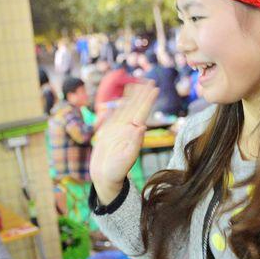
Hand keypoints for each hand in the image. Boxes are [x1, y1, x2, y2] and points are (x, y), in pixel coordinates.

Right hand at [89, 83, 157, 203]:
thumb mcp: (125, 159)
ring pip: (125, 109)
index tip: (154, 88)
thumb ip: (134, 144)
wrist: (105, 178)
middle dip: (142, 94)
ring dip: (132, 97)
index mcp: (133, 134)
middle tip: (150, 81)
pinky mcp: (108, 133)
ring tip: (137, 85)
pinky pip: (114, 116)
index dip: (148, 99)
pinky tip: (123, 99)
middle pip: (136, 107)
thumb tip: (141, 126)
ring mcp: (118, 130)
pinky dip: (119, 106)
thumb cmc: (116, 172)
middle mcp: (127, 130)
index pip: (142, 112)